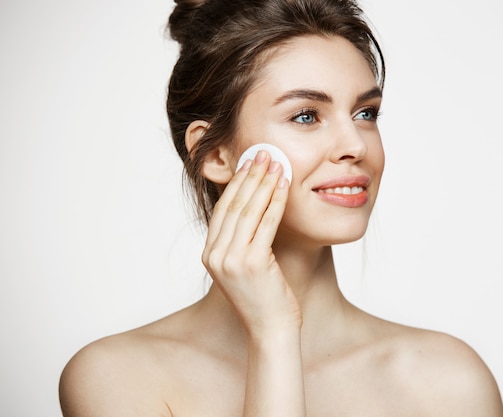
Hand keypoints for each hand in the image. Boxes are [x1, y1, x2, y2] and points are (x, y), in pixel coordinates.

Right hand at [202, 150, 300, 337]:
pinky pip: (266, 224)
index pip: (223, 210)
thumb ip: (243, 242)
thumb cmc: (265, 299)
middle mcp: (216, 255)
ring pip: (249, 211)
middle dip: (250, 176)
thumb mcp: (246, 267)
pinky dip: (276, 202)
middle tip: (263, 153)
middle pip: (234, 206)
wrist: (271, 330)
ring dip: (264, 183)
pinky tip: (285, 186)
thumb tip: (255, 211)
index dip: (236, 184)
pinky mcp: (252, 264)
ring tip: (275, 162)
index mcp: (210, 254)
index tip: (249, 163)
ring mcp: (231, 260)